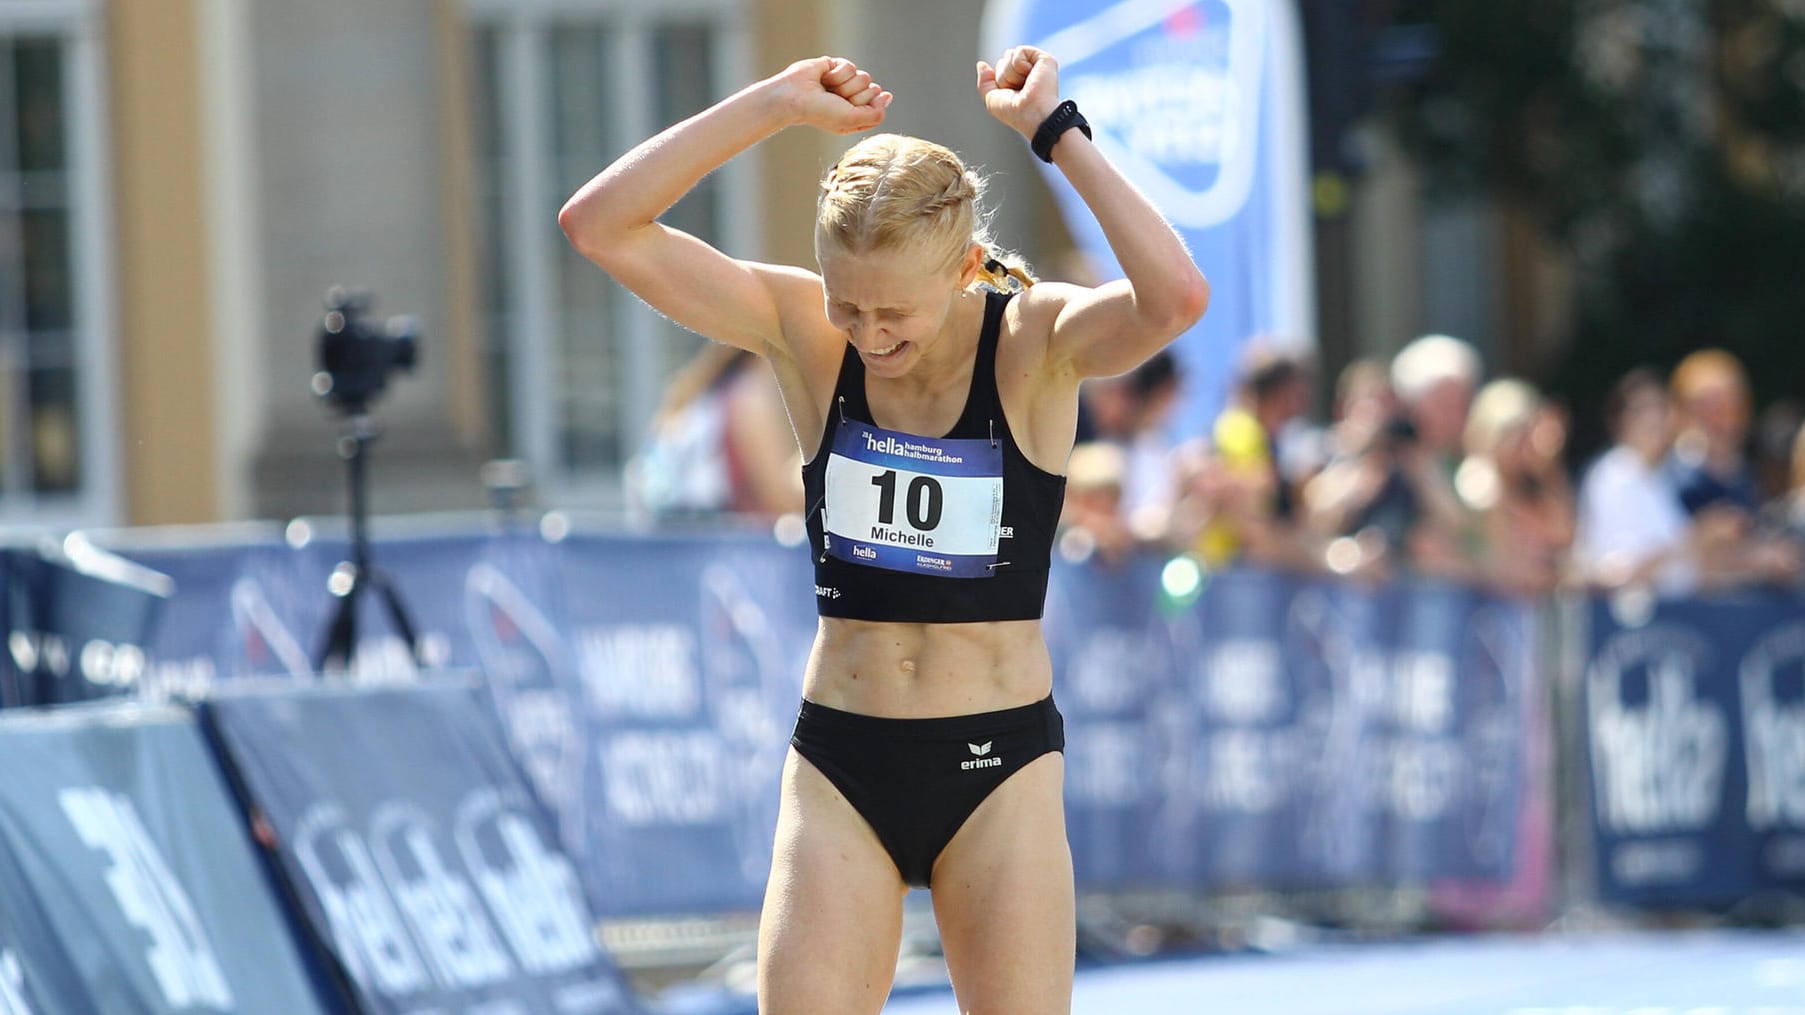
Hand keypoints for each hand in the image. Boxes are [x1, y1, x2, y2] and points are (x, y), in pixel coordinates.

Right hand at [776, 56, 890, 134]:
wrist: (795, 96)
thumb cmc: (820, 112)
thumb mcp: (851, 120)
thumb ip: (875, 114)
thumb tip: (887, 96)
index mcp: (855, 115)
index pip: (879, 107)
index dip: (870, 106)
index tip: (851, 108)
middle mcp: (852, 99)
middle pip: (873, 91)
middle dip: (855, 95)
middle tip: (836, 100)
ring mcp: (845, 82)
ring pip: (864, 77)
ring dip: (844, 85)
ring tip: (828, 90)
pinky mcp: (837, 66)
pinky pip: (850, 67)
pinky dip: (837, 74)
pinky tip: (824, 78)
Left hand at [977, 45, 1060, 137]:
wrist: (1032, 114)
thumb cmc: (1014, 113)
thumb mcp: (992, 99)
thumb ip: (984, 82)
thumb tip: (981, 64)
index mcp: (1019, 81)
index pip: (1000, 67)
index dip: (1000, 81)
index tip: (1012, 96)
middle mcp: (1029, 72)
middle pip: (1004, 59)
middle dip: (1004, 76)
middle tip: (1018, 91)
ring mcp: (1038, 65)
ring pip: (1010, 55)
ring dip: (1011, 73)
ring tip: (1025, 85)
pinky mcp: (1045, 59)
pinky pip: (1019, 51)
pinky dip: (1019, 65)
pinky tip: (1031, 76)